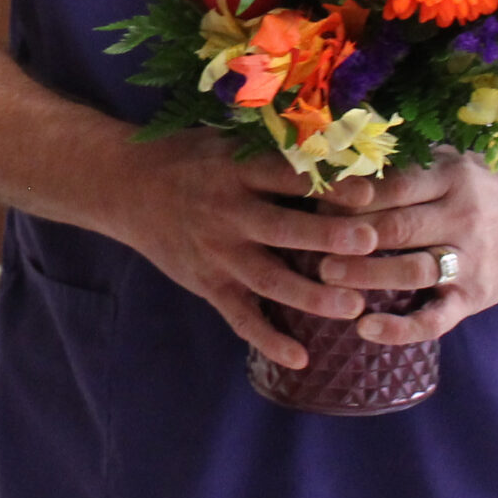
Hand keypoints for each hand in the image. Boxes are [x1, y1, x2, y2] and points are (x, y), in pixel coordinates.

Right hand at [115, 127, 381, 369]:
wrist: (127, 187)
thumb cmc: (190, 157)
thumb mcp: (227, 139)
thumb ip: (274, 146)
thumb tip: (339, 140)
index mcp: (236, 170)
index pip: (286, 175)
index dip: (327, 183)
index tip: (370, 191)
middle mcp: (227, 212)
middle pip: (282, 229)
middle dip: (327, 237)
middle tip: (371, 243)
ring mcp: (216, 253)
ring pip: (268, 279)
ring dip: (311, 296)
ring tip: (354, 306)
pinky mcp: (206, 284)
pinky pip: (240, 318)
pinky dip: (268, 340)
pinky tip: (301, 359)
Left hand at [313, 149, 497, 346]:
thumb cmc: (478, 187)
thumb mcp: (449, 162)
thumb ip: (405, 164)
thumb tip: (338, 157)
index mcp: (451, 178)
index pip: (395, 186)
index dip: (353, 194)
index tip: (315, 199)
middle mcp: (463, 217)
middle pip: (399, 228)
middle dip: (351, 237)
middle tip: (308, 242)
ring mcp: (471, 261)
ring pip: (413, 272)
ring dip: (366, 276)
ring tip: (324, 277)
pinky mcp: (474, 298)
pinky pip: (435, 319)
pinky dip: (400, 328)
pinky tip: (366, 329)